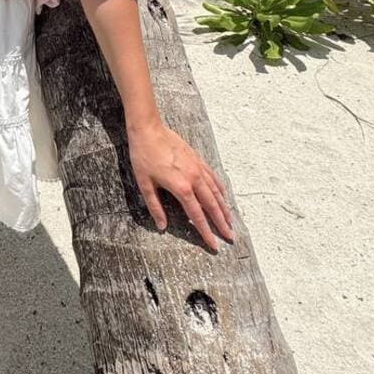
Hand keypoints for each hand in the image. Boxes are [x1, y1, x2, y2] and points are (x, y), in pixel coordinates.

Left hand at [127, 118, 234, 251]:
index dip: (206, 232)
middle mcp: (194, 179)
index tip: (214, 245)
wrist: (149, 129)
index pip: (197, 215)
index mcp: (181, 187)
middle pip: (212, 206)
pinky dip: (220, 189)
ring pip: (216, 192)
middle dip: (222, 224)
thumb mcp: (145, 184)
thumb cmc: (144, 156)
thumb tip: (162, 226)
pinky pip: (213, 178)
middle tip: (230, 238)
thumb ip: (155, 206)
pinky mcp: (198, 159)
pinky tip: (223, 197)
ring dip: (224, 208)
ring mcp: (198, 168)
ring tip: (230, 222)